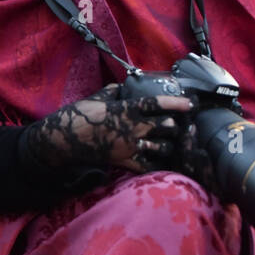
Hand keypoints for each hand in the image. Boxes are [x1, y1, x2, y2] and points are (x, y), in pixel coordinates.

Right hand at [24, 84, 194, 175]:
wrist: (65, 140)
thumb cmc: (79, 116)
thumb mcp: (96, 98)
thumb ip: (112, 92)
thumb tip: (121, 87)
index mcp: (127, 110)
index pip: (157, 104)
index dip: (176, 103)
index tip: (190, 103)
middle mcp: (132, 129)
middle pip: (165, 127)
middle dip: (175, 126)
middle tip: (180, 125)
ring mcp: (130, 147)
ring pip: (161, 148)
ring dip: (169, 145)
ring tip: (172, 143)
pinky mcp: (124, 161)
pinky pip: (147, 167)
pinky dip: (156, 165)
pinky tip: (163, 163)